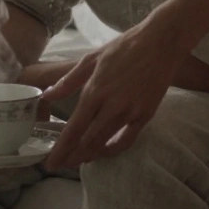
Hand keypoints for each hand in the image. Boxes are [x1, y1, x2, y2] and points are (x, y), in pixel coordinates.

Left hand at [40, 20, 185, 169]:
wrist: (161, 43)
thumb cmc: (124, 47)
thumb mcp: (91, 59)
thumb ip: (68, 81)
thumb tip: (47, 95)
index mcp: (95, 91)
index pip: (73, 129)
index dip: (61, 150)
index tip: (50, 163)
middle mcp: (111, 105)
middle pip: (87, 142)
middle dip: (72, 157)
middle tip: (61, 165)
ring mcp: (130, 112)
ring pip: (106, 143)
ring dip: (90, 155)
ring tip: (78, 161)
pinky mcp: (146, 115)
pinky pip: (127, 140)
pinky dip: (113, 150)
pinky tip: (105, 151)